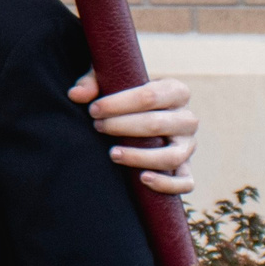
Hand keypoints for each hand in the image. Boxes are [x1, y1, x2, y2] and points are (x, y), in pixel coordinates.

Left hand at [69, 71, 196, 195]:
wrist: (143, 116)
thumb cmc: (126, 97)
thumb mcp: (111, 81)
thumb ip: (92, 83)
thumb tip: (75, 95)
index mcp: (175, 91)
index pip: (151, 96)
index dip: (119, 104)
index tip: (94, 110)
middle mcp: (187, 119)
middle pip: (158, 124)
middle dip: (122, 126)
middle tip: (98, 127)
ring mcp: (188, 146)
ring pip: (172, 156)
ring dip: (139, 157)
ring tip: (112, 154)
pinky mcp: (186, 169)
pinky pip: (185, 183)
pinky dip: (166, 183)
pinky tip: (142, 179)